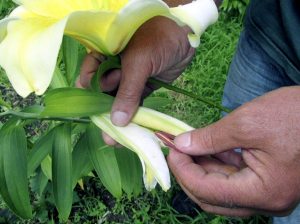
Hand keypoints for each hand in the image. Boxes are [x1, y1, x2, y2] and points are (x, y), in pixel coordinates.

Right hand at [78, 16, 194, 126]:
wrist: (186, 37)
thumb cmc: (158, 39)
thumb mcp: (139, 62)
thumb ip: (127, 91)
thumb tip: (116, 121)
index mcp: (105, 53)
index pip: (90, 75)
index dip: (91, 93)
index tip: (95, 109)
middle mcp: (113, 67)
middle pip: (104, 92)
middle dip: (104, 112)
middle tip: (107, 133)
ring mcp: (129, 78)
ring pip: (120, 100)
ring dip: (119, 119)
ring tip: (116, 139)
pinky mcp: (144, 86)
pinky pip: (136, 102)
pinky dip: (134, 116)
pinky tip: (132, 130)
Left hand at [168, 86, 299, 216]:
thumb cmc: (297, 115)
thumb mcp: (247, 123)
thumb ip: (210, 138)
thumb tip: (182, 145)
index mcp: (263, 193)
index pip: (207, 191)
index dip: (183, 171)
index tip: (171, 149)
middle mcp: (266, 201)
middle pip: (212, 196)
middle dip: (189, 172)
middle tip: (176, 149)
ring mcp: (268, 193)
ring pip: (221, 188)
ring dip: (201, 168)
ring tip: (187, 146)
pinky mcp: (268, 181)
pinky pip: (235, 179)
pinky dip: (217, 164)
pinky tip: (205, 148)